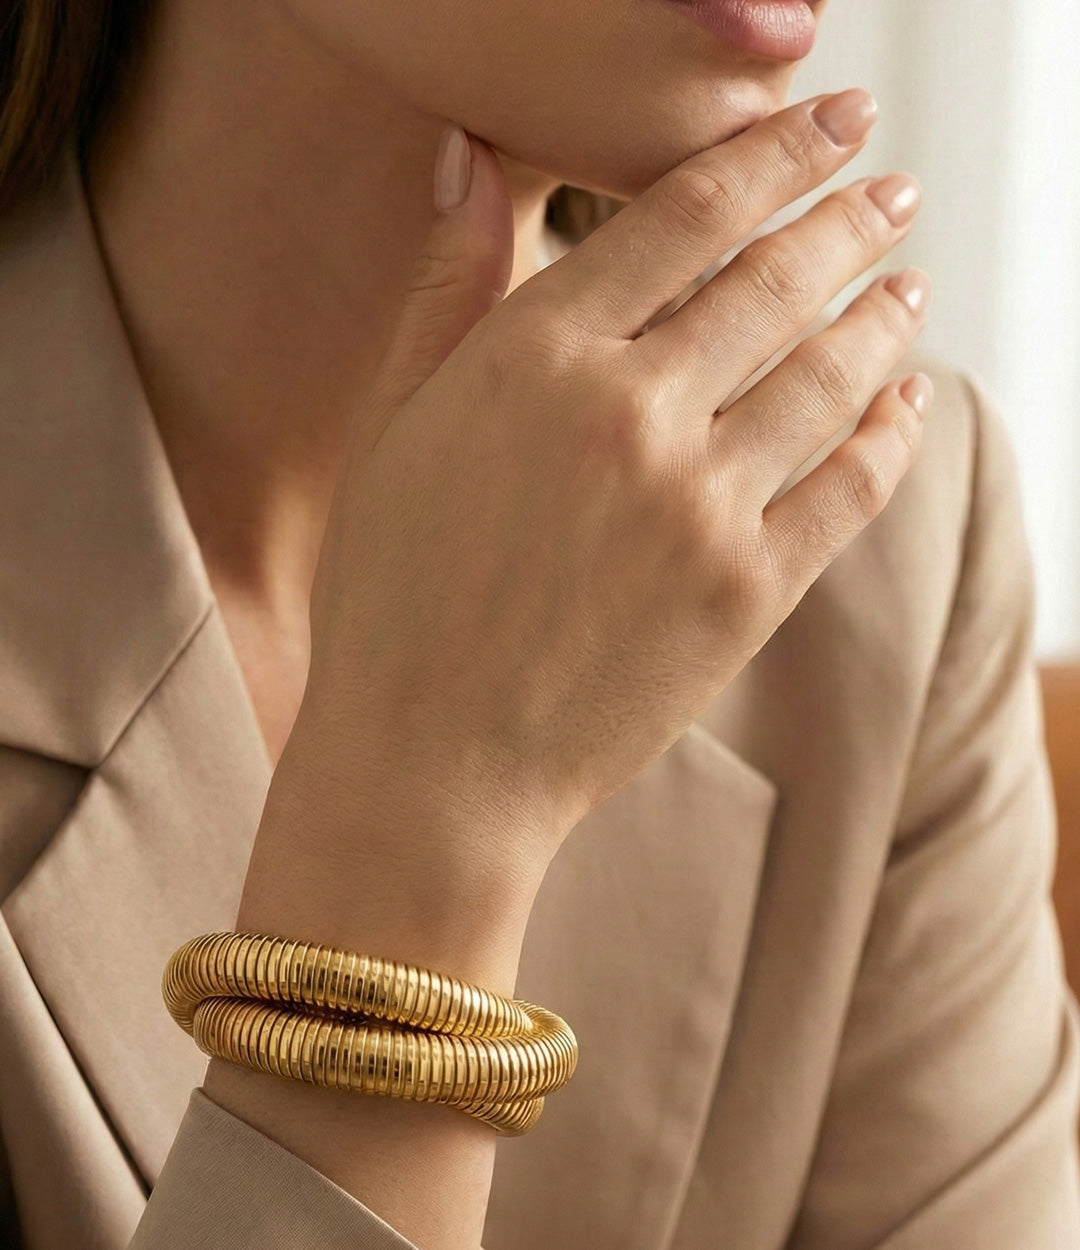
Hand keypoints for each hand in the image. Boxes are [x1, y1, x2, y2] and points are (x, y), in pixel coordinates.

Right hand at [290, 88, 930, 889]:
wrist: (434, 764)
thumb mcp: (394, 425)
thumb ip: (450, 285)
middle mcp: (631, 413)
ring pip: (830, 375)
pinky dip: (892, 436)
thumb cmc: (396, 597)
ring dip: (881, 318)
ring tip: (906, 287)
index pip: (684, 214)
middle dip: (849, 219)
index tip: (826, 123)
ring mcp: (700, 506)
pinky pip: (851, 488)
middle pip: (776, 279)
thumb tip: (468, 154)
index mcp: (537, 357)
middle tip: (891, 189)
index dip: (770, 152)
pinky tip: (907, 406)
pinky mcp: (748, 594)